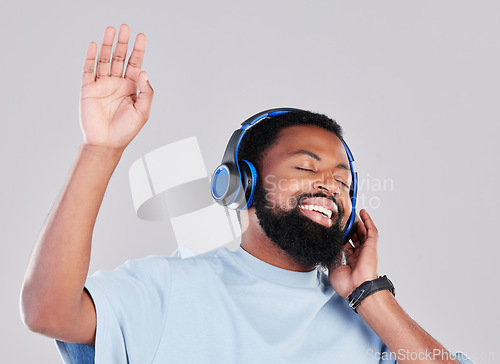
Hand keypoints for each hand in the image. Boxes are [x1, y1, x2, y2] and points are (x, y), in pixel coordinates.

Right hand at [80, 24, 153, 150]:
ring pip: (104, 60)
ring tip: (110, 30)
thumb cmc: (126, 130)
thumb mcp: (143, 112)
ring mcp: (102, 84)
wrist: (107, 143)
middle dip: (122, 43)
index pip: (135, 64)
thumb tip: (144, 72)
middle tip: (125, 27)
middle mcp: (117, 83)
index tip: (141, 36)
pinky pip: (89, 70)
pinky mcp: (88, 89)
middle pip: (119, 57)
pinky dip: (90, 57)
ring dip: (107, 45)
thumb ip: (146, 92)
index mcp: (131, 87)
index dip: (138, 50)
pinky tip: (93, 45)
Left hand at [328, 209, 378, 298]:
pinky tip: (363, 213)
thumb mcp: (333, 268)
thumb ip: (333, 255)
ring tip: (353, 212)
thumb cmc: (347, 285)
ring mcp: (366, 251)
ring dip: (358, 222)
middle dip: (350, 227)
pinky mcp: (372, 246)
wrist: (357, 289)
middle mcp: (359, 255)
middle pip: (355, 237)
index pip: (346, 245)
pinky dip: (367, 221)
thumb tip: (330, 245)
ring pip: (363, 232)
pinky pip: (371, 231)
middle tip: (344, 218)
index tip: (337, 229)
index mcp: (350, 261)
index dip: (342, 236)